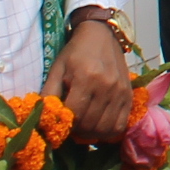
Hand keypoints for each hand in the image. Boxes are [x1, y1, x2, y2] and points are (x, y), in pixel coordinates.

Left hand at [48, 11, 136, 145]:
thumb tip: (41, 118)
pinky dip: (108, 132)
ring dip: (91, 134)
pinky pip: (120, 125)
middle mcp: (106, 86)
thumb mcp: (57, 69)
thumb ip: (48, 94)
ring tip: (83, 127)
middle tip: (70, 126)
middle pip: (90, 125)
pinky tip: (98, 126)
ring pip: (105, 129)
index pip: (74, 115)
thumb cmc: (75, 52)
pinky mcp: (129, 96)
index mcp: (85, 78)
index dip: (64, 125)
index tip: (59, 123)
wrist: (102, 35)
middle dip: (76, 131)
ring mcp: (120, 92)